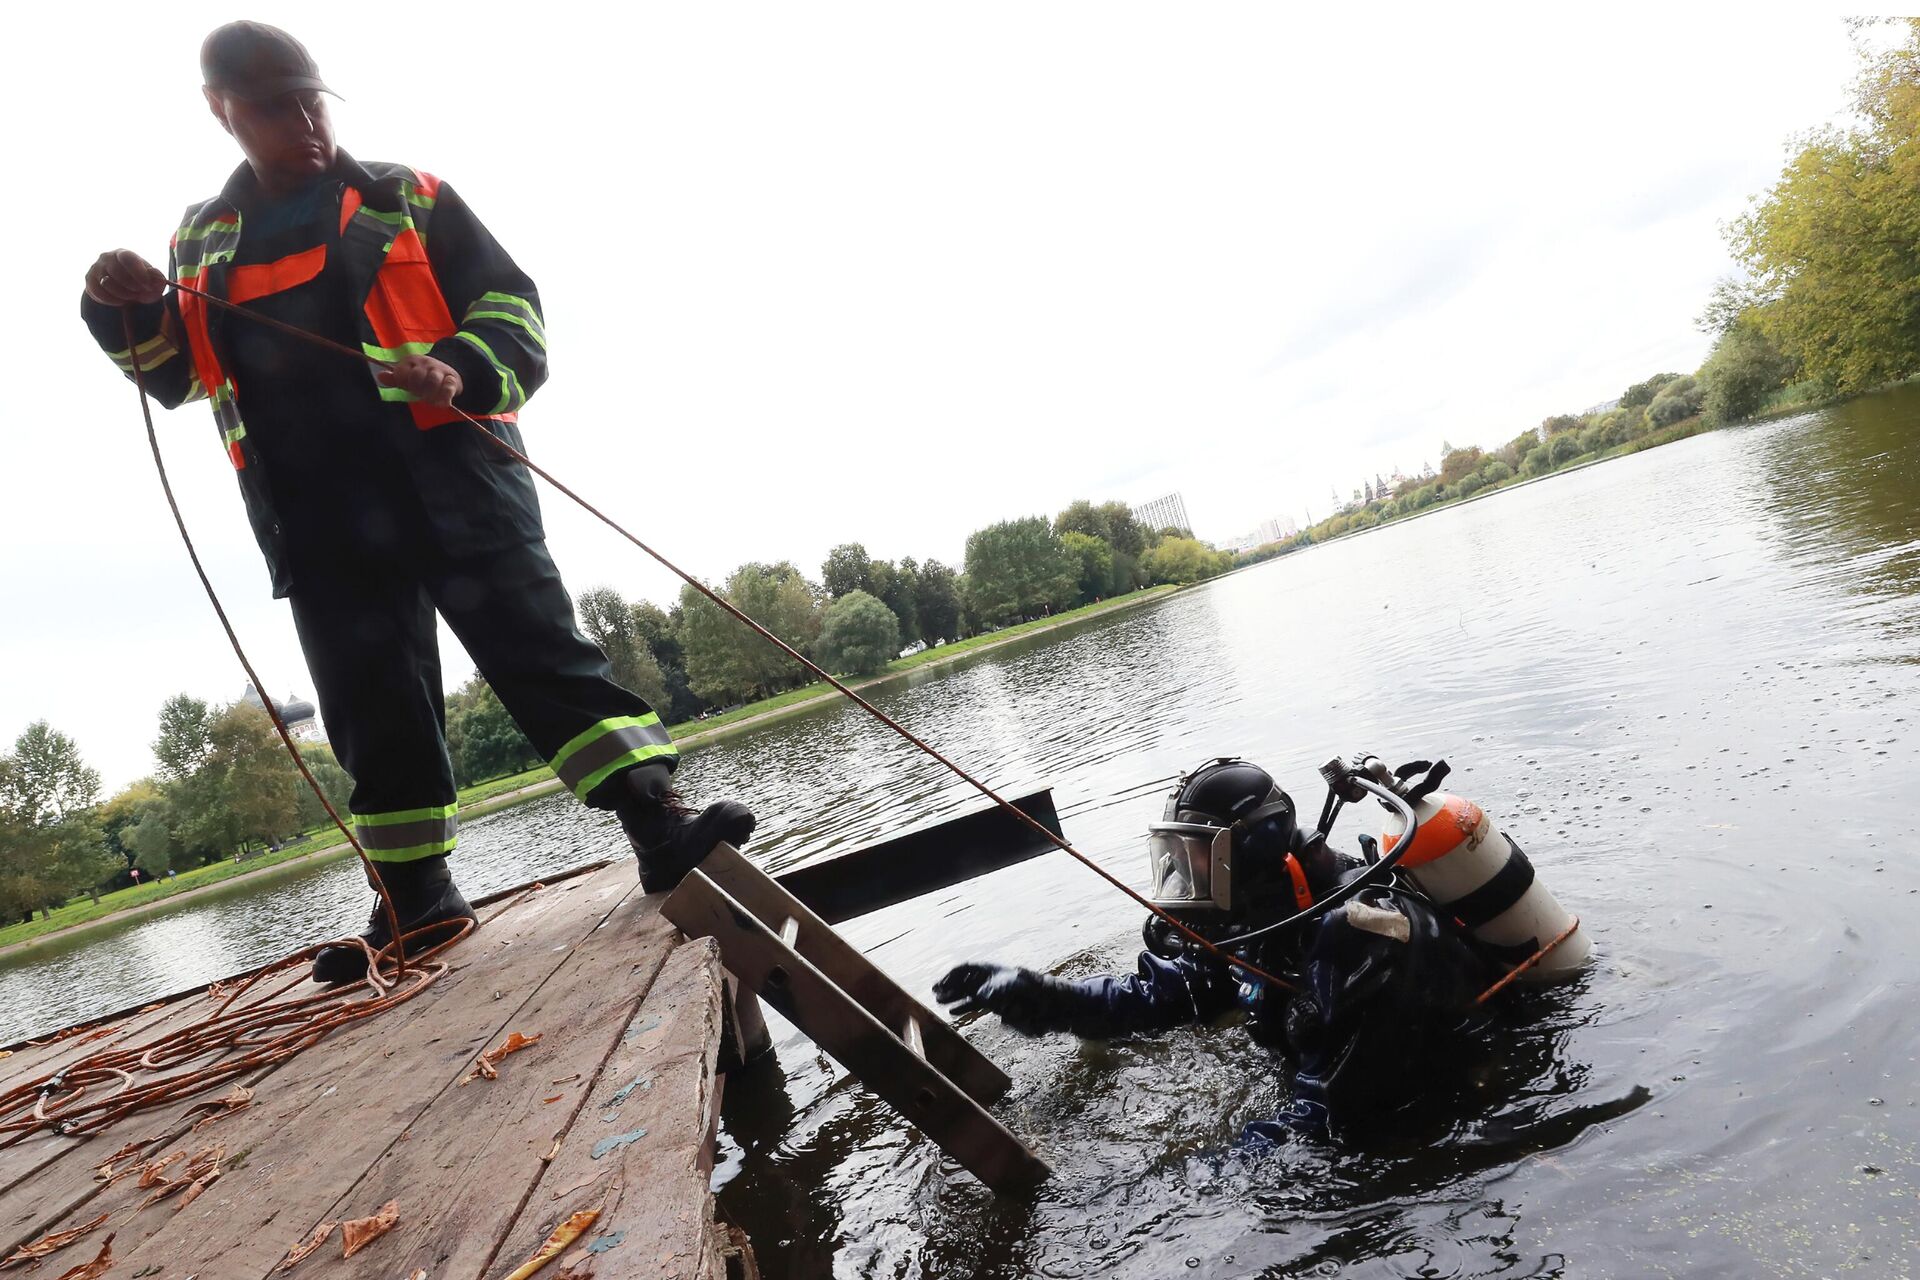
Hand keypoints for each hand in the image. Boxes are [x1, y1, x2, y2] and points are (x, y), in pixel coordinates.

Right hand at [84, 249, 167, 306]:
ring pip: (107, 284)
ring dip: (122, 294)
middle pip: (116, 272)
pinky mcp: (89, 282)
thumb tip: (157, 279)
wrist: (123, 288)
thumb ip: (157, 278)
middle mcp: (106, 257)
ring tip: (131, 297)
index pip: (128, 258)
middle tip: (140, 293)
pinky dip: (112, 300)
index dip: (138, 272)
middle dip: (131, 286)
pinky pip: (99, 293)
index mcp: (123, 253)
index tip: (147, 285)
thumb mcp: (152, 279)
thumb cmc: (139, 280)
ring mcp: (95, 269)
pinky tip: (121, 301)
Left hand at [377, 355, 462, 406]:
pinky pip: (448, 387)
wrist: (448, 370)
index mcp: (411, 361)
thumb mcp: (406, 377)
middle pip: (417, 377)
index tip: (408, 388)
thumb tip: (380, 376)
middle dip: (417, 389)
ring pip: (433, 381)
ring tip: (430, 400)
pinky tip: (442, 403)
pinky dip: (444, 396)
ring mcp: (439, 370)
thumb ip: (394, 379)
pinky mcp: (452, 378)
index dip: (404, 383)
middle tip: (420, 395)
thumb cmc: (422, 377)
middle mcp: (425, 363)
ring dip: (430, 394)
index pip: (402, 373)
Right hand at [934, 962, 1050, 1032]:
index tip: (939, 985)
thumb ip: (996, 992)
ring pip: (965, 992)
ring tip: (939, 1002)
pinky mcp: (992, 1002)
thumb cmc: (1024, 988)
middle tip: (934, 994)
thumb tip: (983, 998)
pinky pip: (973, 1003)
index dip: (950, 976)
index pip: (964, 969)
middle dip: (948, 987)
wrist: (1038, 996)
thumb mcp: (1010, 988)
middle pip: (962, 980)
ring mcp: (988, 989)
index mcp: (987, 970)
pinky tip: (953, 1012)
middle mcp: (985, 978)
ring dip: (953, 997)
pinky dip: (962, 1006)